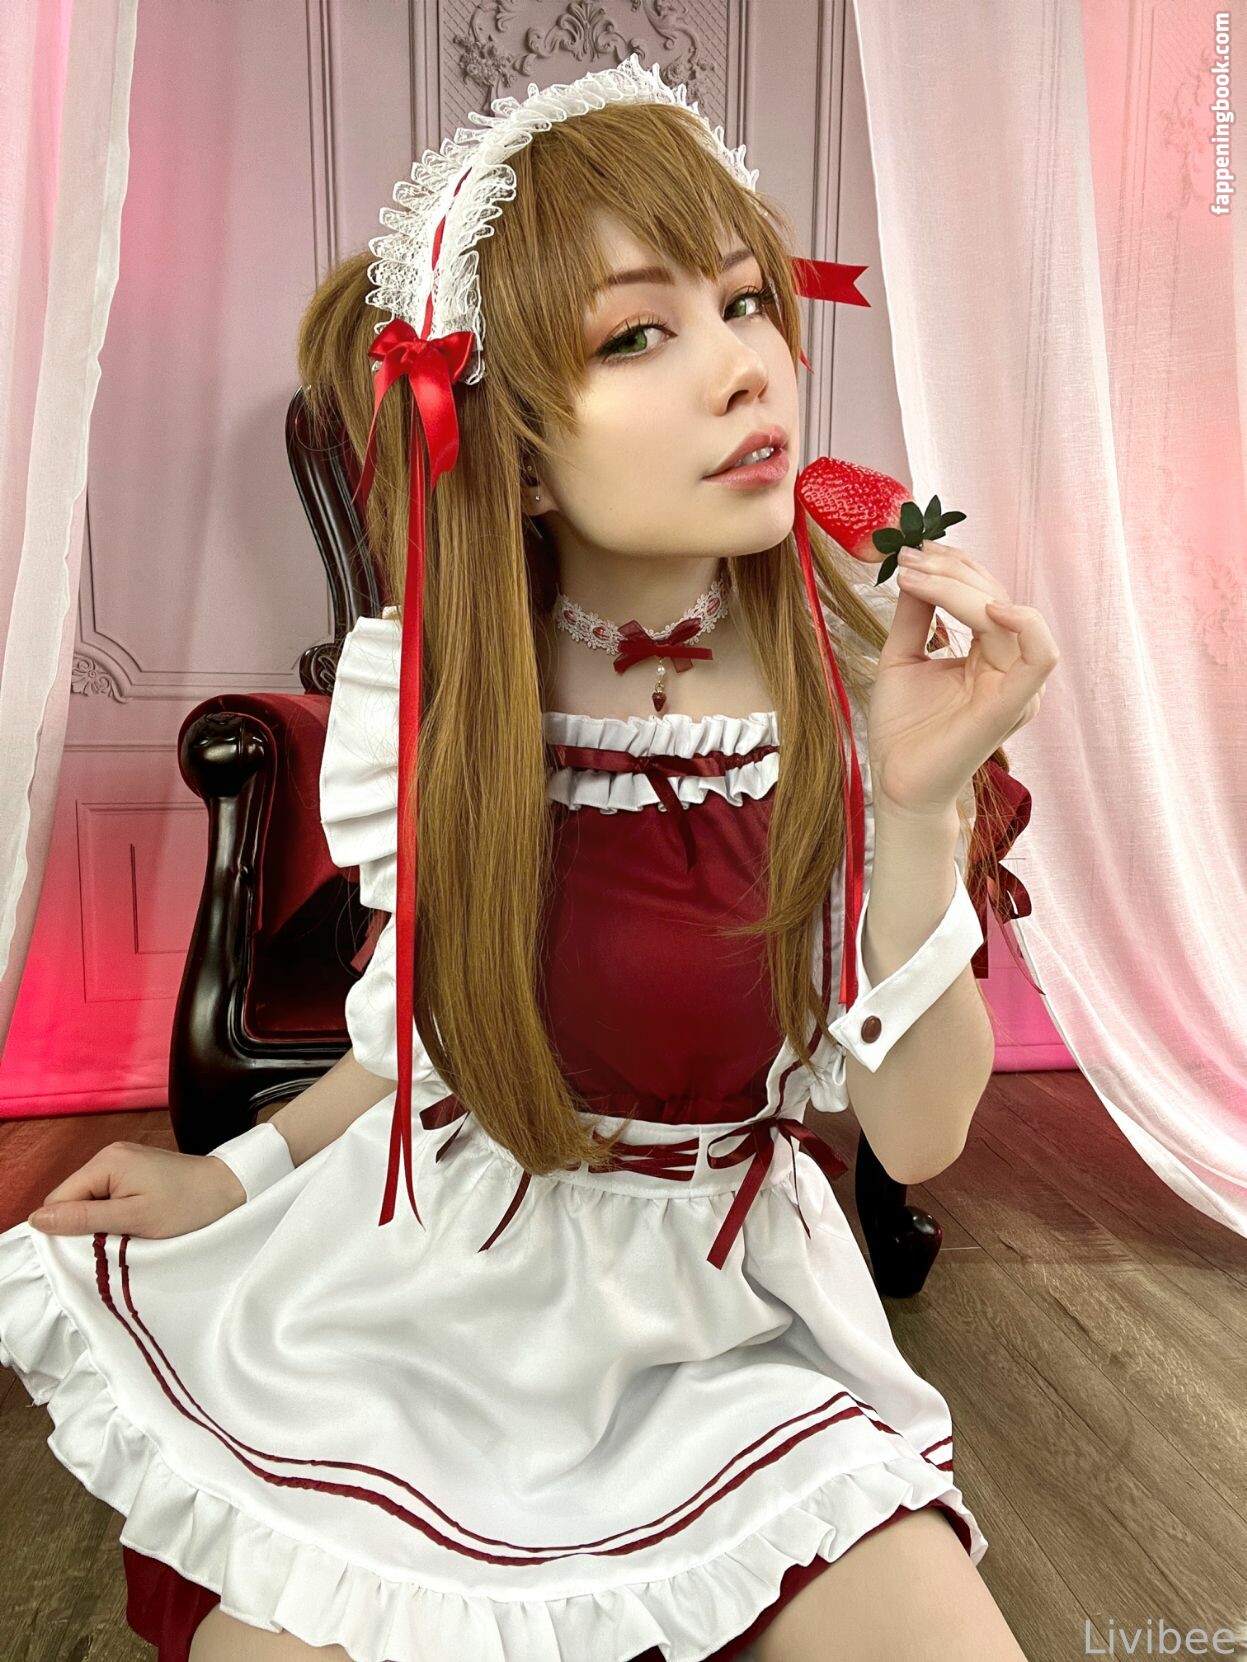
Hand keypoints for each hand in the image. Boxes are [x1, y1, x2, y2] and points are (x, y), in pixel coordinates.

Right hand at [27, 1141, 246, 1238]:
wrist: (230, 1189)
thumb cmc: (188, 1205)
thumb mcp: (134, 1219)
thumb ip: (85, 1219)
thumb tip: (38, 1220)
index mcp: (105, 1162)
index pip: (58, 1200)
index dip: (67, 1229)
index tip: (94, 1246)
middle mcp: (109, 1155)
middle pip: (72, 1199)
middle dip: (85, 1225)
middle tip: (116, 1241)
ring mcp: (122, 1161)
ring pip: (89, 1200)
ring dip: (101, 1222)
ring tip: (130, 1231)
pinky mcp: (134, 1171)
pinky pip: (107, 1196)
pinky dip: (115, 1214)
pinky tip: (136, 1222)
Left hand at [867, 543, 1059, 817]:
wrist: (895, 782)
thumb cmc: (903, 727)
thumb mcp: (902, 656)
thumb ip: (916, 614)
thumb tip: (917, 565)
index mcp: (993, 655)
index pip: (985, 593)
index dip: (951, 566)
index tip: (909, 550)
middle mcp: (1012, 667)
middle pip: (995, 595)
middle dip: (951, 569)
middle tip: (908, 557)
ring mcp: (1016, 686)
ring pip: (1007, 614)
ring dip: (961, 587)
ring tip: (917, 576)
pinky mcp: (1011, 705)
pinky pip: (1038, 656)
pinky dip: (1021, 623)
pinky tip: (985, 606)